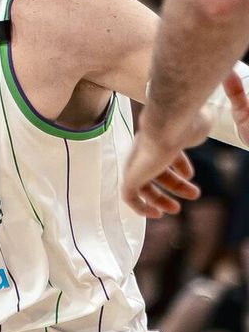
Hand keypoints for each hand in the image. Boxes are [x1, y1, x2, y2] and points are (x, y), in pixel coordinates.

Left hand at [123, 74, 248, 216]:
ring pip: (142, 186)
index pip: (164, 153)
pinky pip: (129, 197)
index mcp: (158, 136)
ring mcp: (136, 162)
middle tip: (194, 195)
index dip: (178, 165)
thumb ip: (198, 124)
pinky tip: (155, 214)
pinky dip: (140, 208)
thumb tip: (203, 117)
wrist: (170, 122)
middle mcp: (144, 149)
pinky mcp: (131, 176)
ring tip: (176, 209)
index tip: (191, 175)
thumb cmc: (187, 121)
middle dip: (173, 185)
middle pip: (154, 170)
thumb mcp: (197, 122)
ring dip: (159, 200)